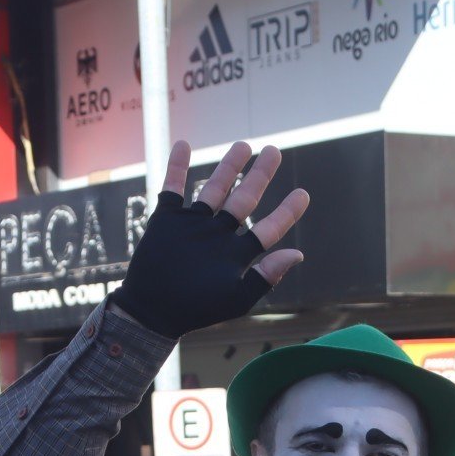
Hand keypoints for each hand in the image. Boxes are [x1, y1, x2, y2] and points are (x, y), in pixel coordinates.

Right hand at [110, 141, 310, 338]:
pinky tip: (183, 145)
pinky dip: (177, 167)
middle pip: (244, 200)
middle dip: (259, 176)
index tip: (303, 194)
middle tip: (274, 151)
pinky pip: (173, 188)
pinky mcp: (168, 220)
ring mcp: (194, 225)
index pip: (268, 229)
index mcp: (237, 253)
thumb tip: (298, 254)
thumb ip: (266, 276)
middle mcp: (218, 235)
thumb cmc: (196, 309)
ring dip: (228, 167)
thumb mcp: (237, 297)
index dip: (286, 212)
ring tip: (243, 145)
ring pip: (214, 189)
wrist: (151, 310)